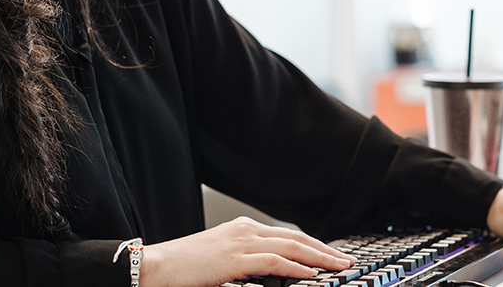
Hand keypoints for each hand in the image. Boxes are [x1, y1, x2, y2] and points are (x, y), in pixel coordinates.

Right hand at [141, 216, 354, 286]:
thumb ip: (247, 262)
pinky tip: (311, 273)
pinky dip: (296, 267)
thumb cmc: (185, 267)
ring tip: (339, 267)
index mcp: (243, 228)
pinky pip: (274, 261)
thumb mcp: (222, 259)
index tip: (331, 255)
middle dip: (324, 250)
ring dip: (319, 258)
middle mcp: (246, 230)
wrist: (157, 266)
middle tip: (346, 260)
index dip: (313, 245)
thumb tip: (272, 273)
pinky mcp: (234, 259)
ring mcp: (241, 242)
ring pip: (291, 247)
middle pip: (296, 238)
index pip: (288, 235)